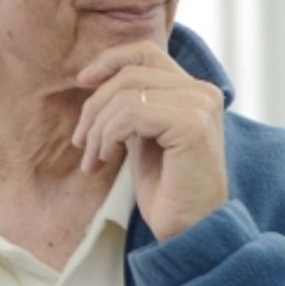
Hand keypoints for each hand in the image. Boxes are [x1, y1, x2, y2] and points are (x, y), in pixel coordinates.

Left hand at [71, 41, 227, 239]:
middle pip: (129, 73)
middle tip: (81, 143)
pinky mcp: (192, 125)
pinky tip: (107, 161)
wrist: (189, 232)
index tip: (82, 82)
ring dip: (98, 128)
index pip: (145, 53)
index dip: (109, 61)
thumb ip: (131, 104)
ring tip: (94, 159)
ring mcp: (201, 106)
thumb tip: (94, 78)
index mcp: (194, 91)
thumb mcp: (142, 136)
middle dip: (94, 107)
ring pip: (125, 94)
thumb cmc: (165, 190)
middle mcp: (203, 92)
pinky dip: (108, 136)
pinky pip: (131, 113)